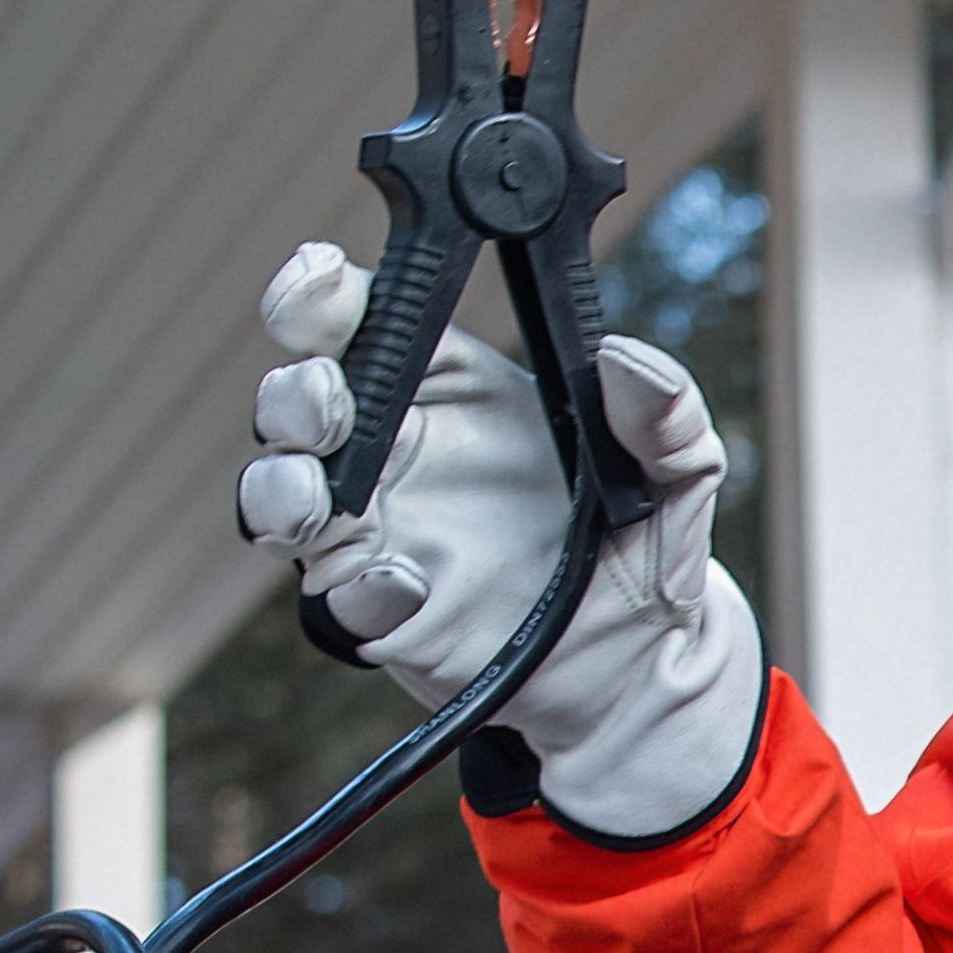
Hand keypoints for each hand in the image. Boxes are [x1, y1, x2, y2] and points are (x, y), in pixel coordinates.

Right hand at [233, 242, 763, 840]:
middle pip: (294, 401)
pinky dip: (357, 588)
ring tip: (319, 497)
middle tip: (329, 404)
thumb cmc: (642, 543)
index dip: (319, 295)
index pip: (359, 319)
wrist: (639, 664)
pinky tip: (406, 584)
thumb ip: (666, 412)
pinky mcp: (377, 614)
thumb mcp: (677, 471)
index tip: (320, 287)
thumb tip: (627, 360)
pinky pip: (335, 599)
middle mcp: (392, 450)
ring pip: (276, 496)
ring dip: (279, 486)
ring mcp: (373, 532)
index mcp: (447, 386)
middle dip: (293, 393)